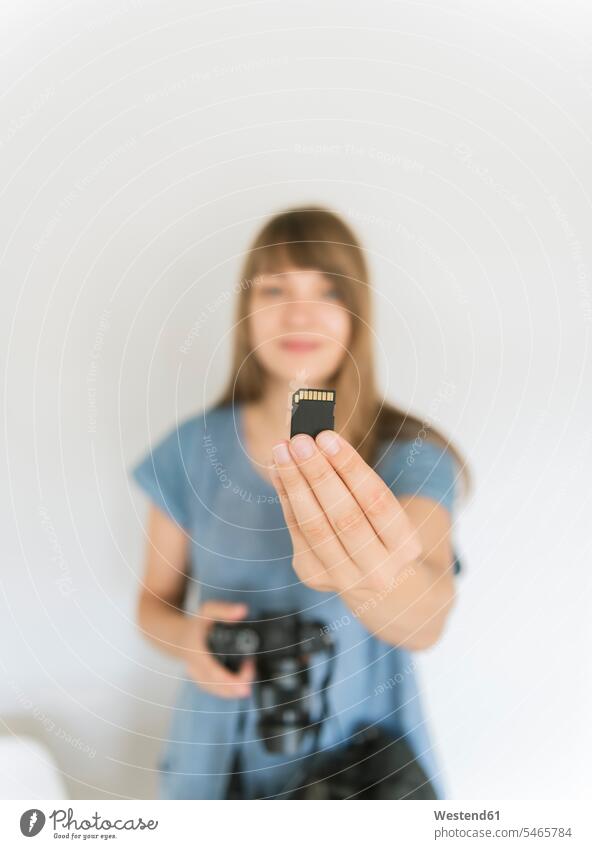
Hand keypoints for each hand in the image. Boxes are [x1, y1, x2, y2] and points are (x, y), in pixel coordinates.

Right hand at [179, 600, 254, 697]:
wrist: (177, 637)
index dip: (230, 681)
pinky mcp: (202, 681)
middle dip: (238, 683)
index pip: (213, 672)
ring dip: (235, 686)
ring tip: (248, 669)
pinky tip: (241, 679)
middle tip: (251, 666)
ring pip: (217, 690)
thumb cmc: (195, 624)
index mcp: (196, 653)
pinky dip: (229, 688)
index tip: (245, 687)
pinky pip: (216, 690)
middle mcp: (195, 668)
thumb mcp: (208, 611)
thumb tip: (243, 611)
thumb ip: (224, 610)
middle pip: (217, 685)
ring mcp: (197, 677)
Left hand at [269, 431, 422, 599]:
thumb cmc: (379, 529)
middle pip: (343, 516)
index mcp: (405, 545)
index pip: (376, 500)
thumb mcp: (383, 508)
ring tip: (282, 452)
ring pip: (314, 526)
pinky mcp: (315, 576)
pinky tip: (278, 471)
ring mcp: (344, 577)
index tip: (326, 437)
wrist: (378, 581)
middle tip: (299, 441)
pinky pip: (296, 531)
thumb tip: (317, 441)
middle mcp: (378, 568)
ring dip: (294, 484)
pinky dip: (285, 497)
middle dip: (317, 474)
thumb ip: (355, 480)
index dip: (349, 467)